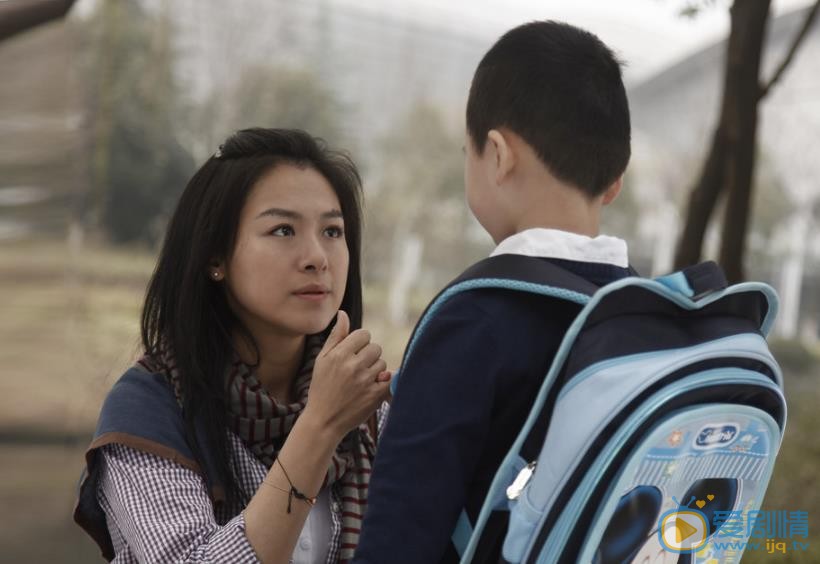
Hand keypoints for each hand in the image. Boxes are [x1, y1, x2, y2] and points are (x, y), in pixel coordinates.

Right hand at [303, 311, 390, 439]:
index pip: (364, 334)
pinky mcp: (376, 395)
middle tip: (357, 369)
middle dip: (368, 356)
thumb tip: (343, 314)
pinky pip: (388, 378)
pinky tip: (369, 389)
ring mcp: (365, 381)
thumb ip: (336, 336)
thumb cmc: (322, 388)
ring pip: (382, 362)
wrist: (324, 421)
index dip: (360, 343)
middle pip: (375, 347)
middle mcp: (353, 366)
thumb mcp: (322, 360)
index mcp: (339, 354)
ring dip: (375, 370)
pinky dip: (382, 383)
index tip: (354, 353)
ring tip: (361, 381)